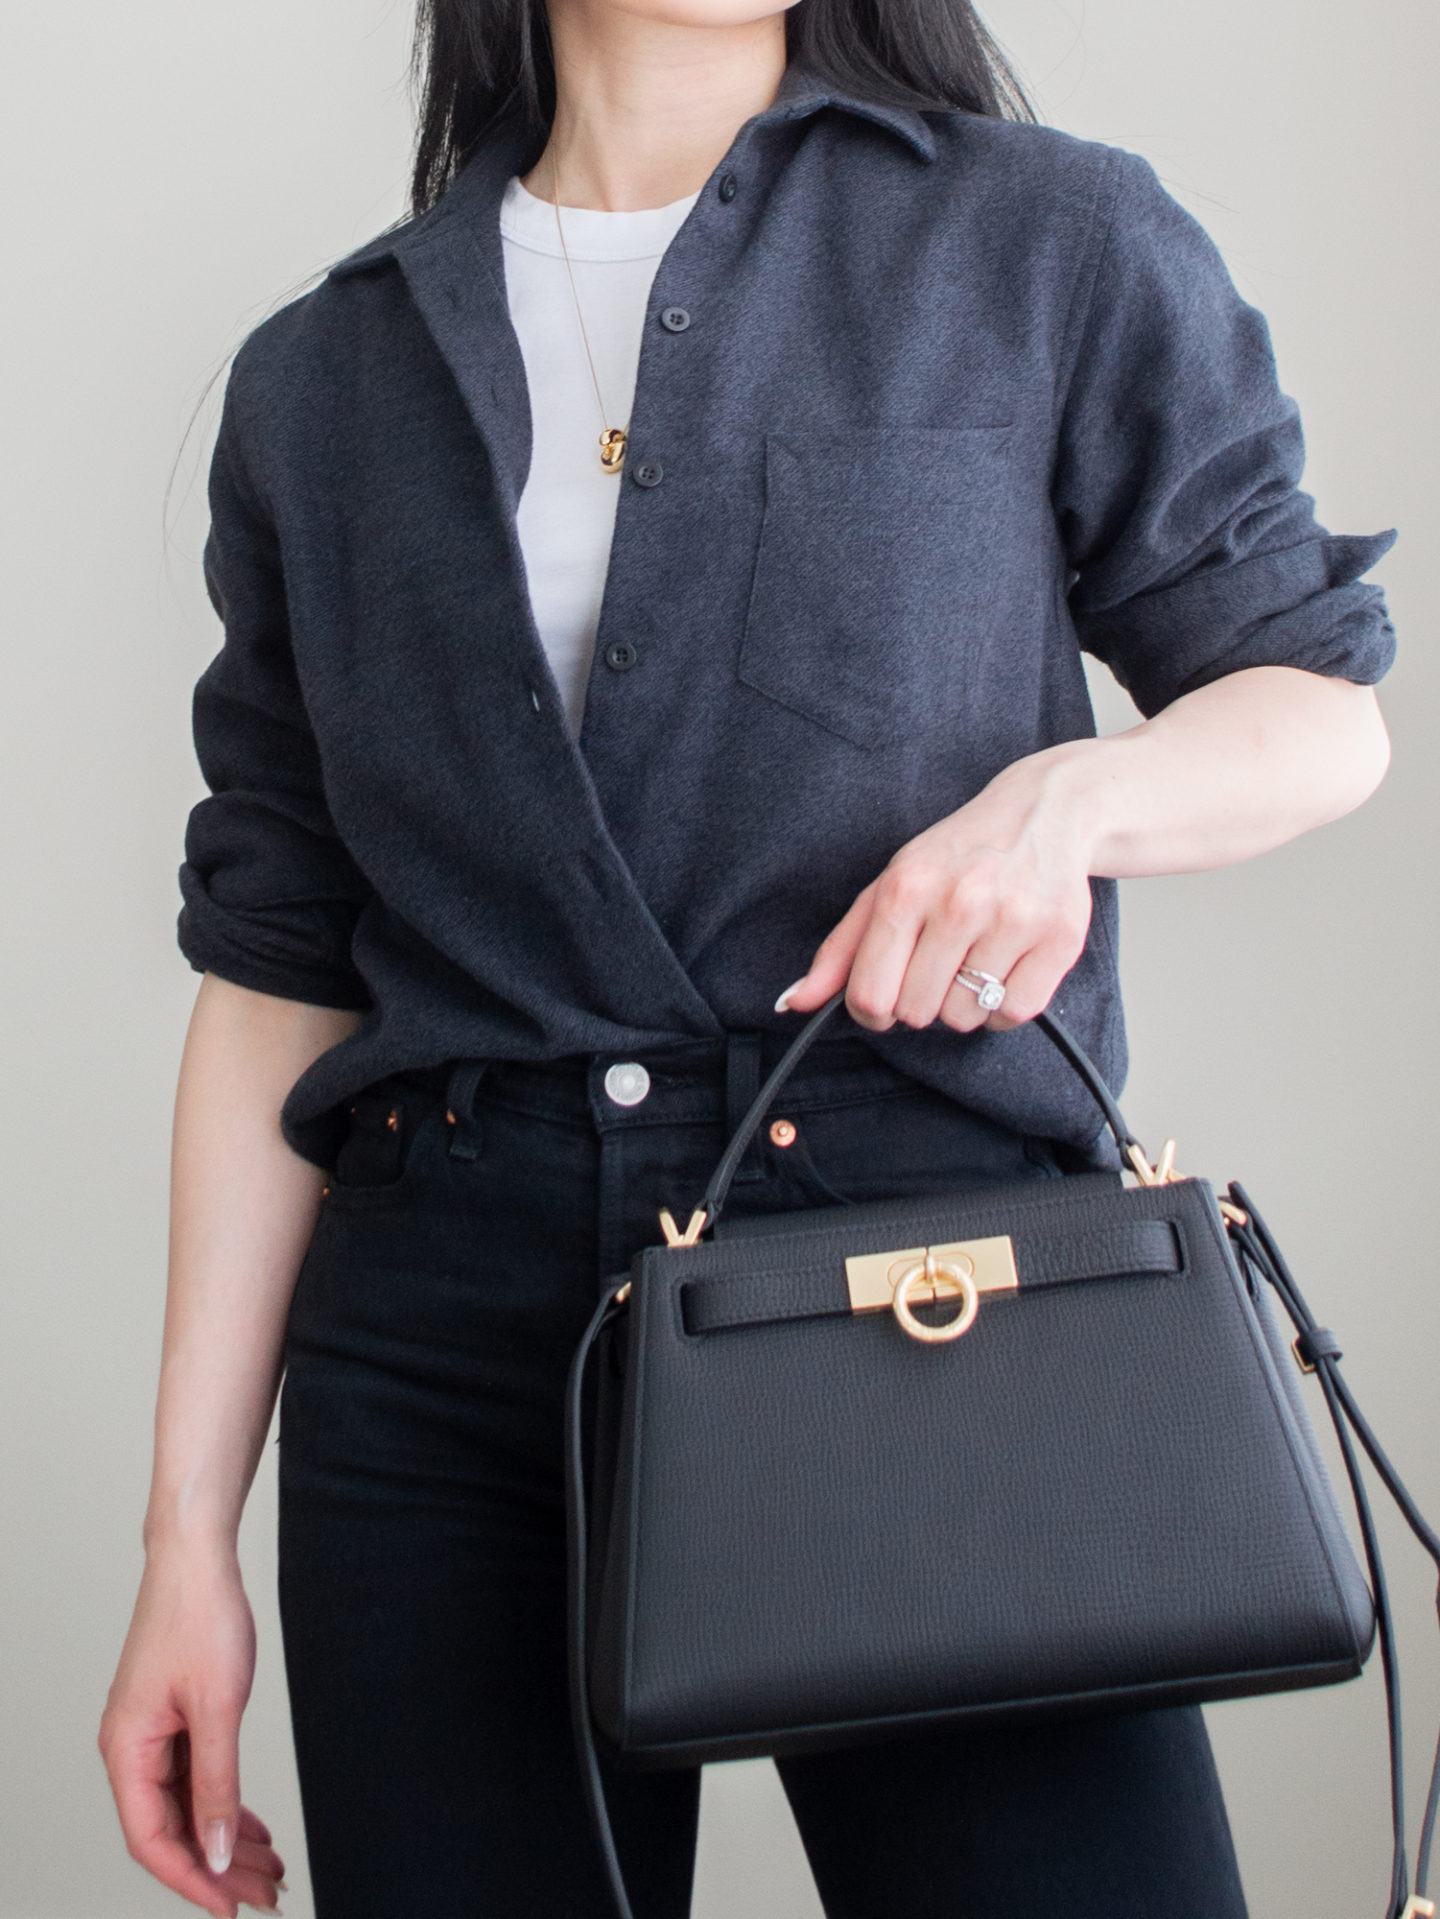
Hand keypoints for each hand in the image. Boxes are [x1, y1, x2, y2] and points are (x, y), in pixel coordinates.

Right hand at [100, 1549, 283, 1916]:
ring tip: (268, 1868)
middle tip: (266, 1894)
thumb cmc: (200, 1617)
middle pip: (171, 1829)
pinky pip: (193, 1778)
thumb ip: (217, 1784)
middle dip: (218, 1866)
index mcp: (126, 1750)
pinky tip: (251, 1824)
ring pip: (185, 1806)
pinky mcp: (171, 1717)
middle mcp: (130, 1748)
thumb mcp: (217, 1707)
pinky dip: (222, 1803)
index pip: (152, 1840)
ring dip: (224, 1838)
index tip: (231, 1908)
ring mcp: (150, 1733)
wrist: (197, 1557)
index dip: (191, 1880)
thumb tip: (214, 1852)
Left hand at [777, 747, 1096, 1034]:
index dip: (871, 1011)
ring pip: (965, 1018)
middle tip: (938, 965)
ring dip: (964, 1003)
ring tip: (974, 960)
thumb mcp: (889, 887)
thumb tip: (793, 1002)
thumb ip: (839, 950)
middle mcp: (960, 902)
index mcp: (907, 888)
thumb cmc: (958, 856)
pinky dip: (1004, 1005)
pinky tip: (1005, 967)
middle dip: (920, 1001)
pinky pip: (1014, 1014)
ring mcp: (1014, 920)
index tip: (883, 998)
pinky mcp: (1060, 939)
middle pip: (916, 1012)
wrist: (1045, 812)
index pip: (869, 995)